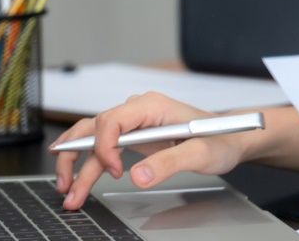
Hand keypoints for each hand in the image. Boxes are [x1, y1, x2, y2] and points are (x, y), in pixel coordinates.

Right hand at [50, 92, 247, 209]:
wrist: (231, 140)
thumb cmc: (221, 140)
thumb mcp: (200, 153)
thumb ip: (170, 163)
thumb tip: (138, 176)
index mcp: (153, 106)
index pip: (112, 120)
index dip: (106, 147)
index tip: (116, 171)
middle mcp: (139, 110)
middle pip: (94, 128)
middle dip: (75, 157)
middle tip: (67, 187)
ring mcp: (135, 124)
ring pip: (93, 140)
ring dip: (77, 165)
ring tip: (68, 193)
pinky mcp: (135, 137)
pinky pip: (103, 148)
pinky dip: (88, 165)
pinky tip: (76, 181)